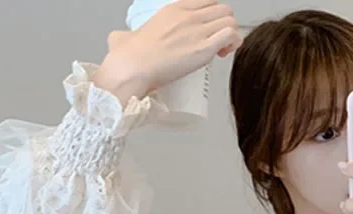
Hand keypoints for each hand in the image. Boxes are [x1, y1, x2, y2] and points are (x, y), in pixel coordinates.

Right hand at [95, 0, 241, 105]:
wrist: (134, 67)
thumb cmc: (131, 56)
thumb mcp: (125, 36)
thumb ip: (125, 35)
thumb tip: (118, 40)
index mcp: (174, 9)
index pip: (207, 1)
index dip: (212, 16)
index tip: (207, 31)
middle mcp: (189, 16)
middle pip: (223, 9)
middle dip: (225, 25)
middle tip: (217, 43)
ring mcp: (198, 30)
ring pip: (230, 20)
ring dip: (231, 36)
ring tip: (221, 51)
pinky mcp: (204, 49)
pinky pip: (231, 35)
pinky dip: (233, 44)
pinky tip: (223, 55)